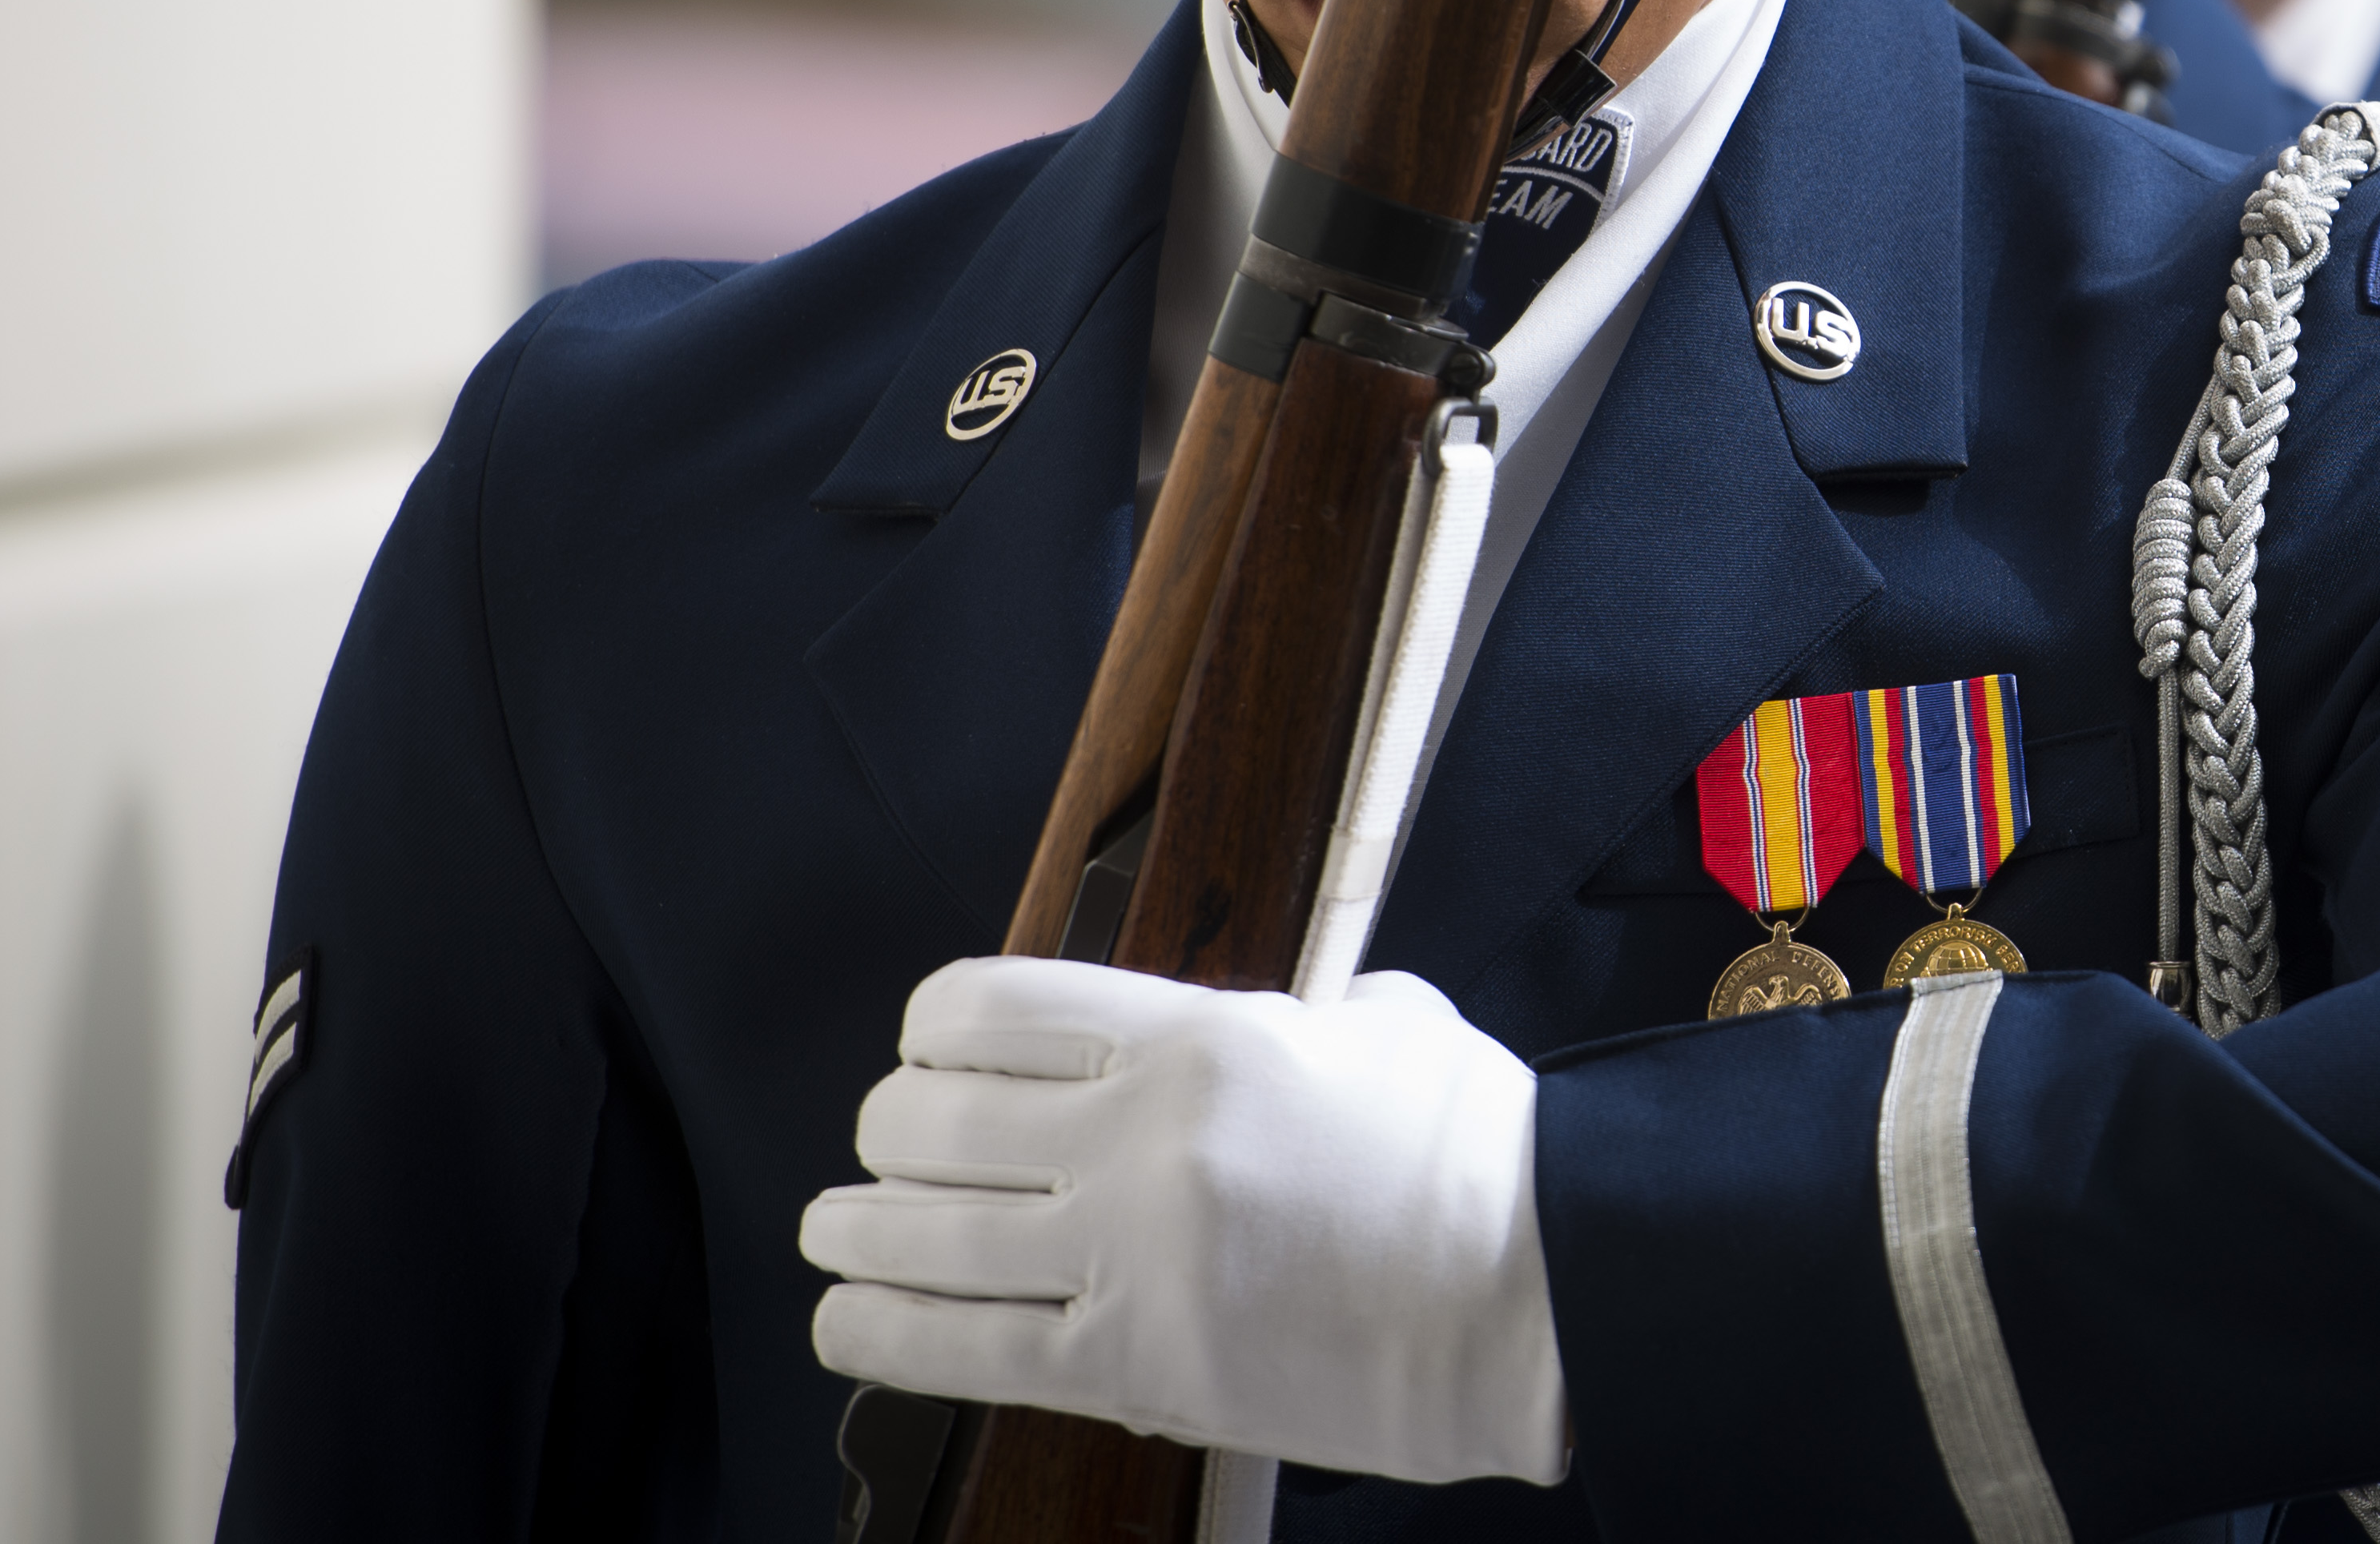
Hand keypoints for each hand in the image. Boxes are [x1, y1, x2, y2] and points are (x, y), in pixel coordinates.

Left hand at [804, 960, 1566, 1486]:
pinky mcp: (1136, 1370)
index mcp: (1202, 1039)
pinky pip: (958, 1352)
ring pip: (923, 1235)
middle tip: (885, 1144)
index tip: (924, 1049)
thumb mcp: (1386, 1026)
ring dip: (855, 1229)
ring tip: (838, 1229)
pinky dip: (881, 1333)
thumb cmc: (1481, 1167)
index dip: (930, 1028)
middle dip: (886, 1129)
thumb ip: (1292, 1014)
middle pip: (932, 1119)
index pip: (995, 1008)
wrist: (1542, 1297)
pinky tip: (848, 1319)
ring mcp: (1132, 1259)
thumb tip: (1257, 1020)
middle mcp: (1145, 1141)